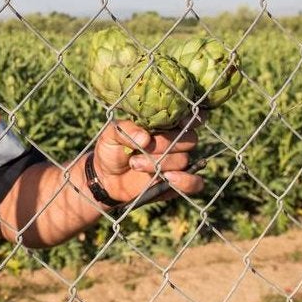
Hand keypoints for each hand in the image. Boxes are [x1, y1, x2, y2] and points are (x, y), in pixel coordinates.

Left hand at [89, 117, 204, 206]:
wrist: (106, 177)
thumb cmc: (111, 150)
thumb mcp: (111, 135)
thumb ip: (126, 130)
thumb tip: (145, 138)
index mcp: (165, 125)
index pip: (190, 117)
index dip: (191, 118)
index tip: (180, 122)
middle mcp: (176, 142)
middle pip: (188, 139)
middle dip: (165, 144)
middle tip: (142, 148)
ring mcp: (178, 163)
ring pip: (184, 160)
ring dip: (161, 163)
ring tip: (135, 164)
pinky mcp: (178, 184)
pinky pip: (195, 183)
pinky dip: (186, 181)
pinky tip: (168, 178)